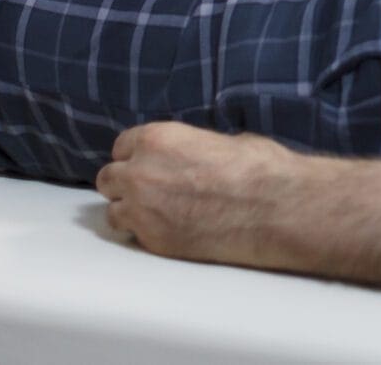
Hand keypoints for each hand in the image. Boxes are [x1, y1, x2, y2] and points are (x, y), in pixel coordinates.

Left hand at [97, 122, 304, 270]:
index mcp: (157, 139)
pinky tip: (172, 230)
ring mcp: (143, 210)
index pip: (121, 146)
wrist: (272, 208)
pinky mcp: (153, 241)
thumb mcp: (221, 140)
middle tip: (148, 191)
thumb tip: (189, 156)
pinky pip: (134, 236)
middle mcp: (141, 173)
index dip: (136, 156)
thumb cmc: (257, 168)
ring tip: (156, 214)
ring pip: (113, 212)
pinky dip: (147, 234)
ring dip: (130, 211)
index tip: (146, 165)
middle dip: (125, 184)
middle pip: (109, 179)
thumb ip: (189, 147)